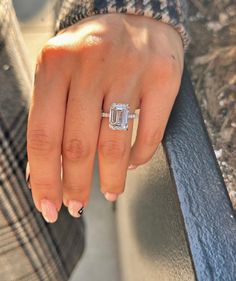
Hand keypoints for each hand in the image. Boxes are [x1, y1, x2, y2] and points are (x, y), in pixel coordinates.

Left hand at [26, 13, 183, 222]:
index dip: (44, 178)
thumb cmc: (93, 54)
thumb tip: (41, 171)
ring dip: (109, 178)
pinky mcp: (162, 78)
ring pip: (114, 144)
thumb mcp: (60, 74)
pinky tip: (131, 165)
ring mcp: (129, 70)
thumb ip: (50, 118)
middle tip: (76, 206)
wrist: (136, 18)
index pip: (43, 135)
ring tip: (107, 192)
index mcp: (54, 64)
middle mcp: (91, 64)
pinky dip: (139, 157)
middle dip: (75, 186)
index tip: (48, 206)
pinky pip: (150, 133)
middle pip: (78, 145)